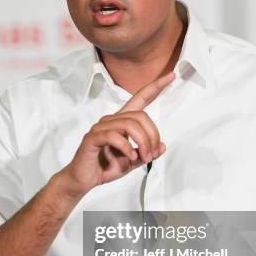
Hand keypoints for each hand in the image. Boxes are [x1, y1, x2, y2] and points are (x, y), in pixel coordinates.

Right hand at [64, 71, 174, 195]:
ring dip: (142, 143)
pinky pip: (113, 136)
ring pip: (129, 125)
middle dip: (152, 136)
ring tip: (142, 157)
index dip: (156, 86)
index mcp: (122, 121)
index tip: (171, 75)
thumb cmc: (105, 167)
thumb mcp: (133, 161)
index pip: (140, 98)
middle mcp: (111, 120)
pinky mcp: (92, 138)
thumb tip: (162, 146)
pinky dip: (126, 147)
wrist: (84, 180)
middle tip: (151, 154)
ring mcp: (101, 128)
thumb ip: (146, 153)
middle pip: (140, 116)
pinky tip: (130, 156)